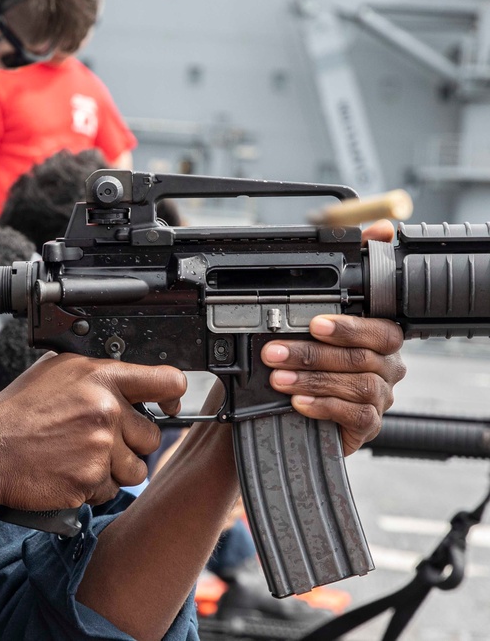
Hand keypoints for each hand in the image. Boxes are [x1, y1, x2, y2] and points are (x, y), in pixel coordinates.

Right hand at [0, 353, 185, 510]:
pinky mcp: (90, 480)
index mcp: (100, 377)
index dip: (172, 395)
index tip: (169, 403)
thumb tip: (129, 380)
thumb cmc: (15, 413)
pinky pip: (111, 491)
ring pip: (136, 469)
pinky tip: (67, 472)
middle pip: (152, 435)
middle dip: (130, 443)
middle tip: (96, 440)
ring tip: (80, 458)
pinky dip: (93, 488)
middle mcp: (105, 410)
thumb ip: (95, 375)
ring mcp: (100, 447)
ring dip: (115, 470)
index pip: (166, 381)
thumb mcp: (55, 372)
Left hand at [262, 220, 405, 453]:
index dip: (349, 325)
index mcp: (377, 338)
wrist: (282, 413)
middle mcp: (385, 366)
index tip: (314, 323)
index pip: (379, 327)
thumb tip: (371, 233)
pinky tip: (298, 403)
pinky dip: (323, 407)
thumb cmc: (299, 363)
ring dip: (312, 379)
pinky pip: (354, 415)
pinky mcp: (367, 425)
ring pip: (356, 385)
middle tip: (274, 352)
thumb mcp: (302, 322)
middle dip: (313, 353)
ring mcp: (379, 397)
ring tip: (277, 378)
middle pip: (362, 357)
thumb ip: (328, 284)